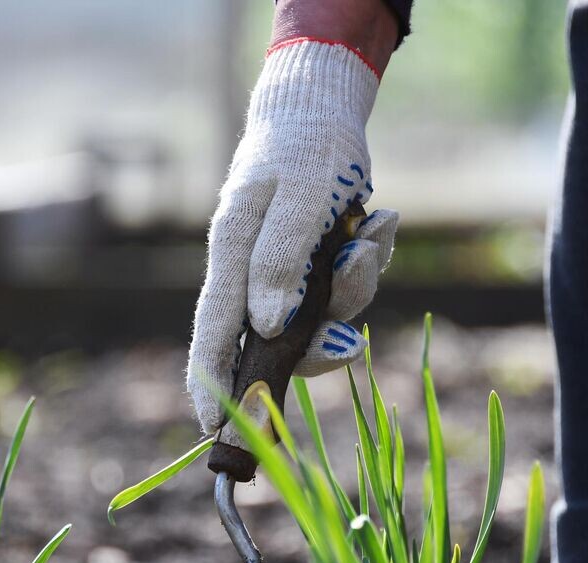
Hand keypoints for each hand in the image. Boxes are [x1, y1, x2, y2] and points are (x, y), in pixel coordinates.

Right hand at [186, 36, 398, 434]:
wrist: (325, 110)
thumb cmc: (305, 147)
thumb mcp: (298, 196)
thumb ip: (279, 259)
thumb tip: (267, 326)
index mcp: (232, 254)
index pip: (213, 330)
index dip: (211, 381)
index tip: (209, 427)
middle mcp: (254, 273)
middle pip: (275, 342)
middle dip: (318, 346)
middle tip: (348, 341)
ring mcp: (287, 275)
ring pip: (322, 321)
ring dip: (356, 287)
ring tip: (369, 232)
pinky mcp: (317, 269)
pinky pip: (348, 293)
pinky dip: (369, 262)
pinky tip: (378, 222)